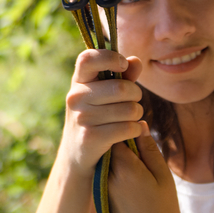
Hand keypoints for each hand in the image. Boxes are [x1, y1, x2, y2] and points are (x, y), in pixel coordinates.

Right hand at [60, 49, 145, 179]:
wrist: (78, 155)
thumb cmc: (97, 118)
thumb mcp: (105, 95)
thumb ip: (123, 77)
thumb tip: (135, 60)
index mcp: (78, 81)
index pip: (88, 58)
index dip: (110, 57)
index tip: (123, 66)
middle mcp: (76, 97)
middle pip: (122, 88)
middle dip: (136, 95)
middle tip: (134, 102)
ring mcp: (81, 117)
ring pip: (129, 109)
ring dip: (138, 115)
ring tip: (131, 118)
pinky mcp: (90, 137)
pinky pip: (128, 128)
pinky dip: (137, 129)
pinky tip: (132, 131)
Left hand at [107, 127, 186, 212]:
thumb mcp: (164, 178)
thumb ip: (150, 150)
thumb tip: (139, 124)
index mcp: (124, 168)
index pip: (117, 133)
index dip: (126, 125)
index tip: (135, 122)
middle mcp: (107, 176)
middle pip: (107, 144)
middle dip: (118, 137)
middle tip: (134, 139)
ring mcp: (100, 187)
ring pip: (104, 158)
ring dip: (115, 153)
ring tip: (134, 159)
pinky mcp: (99, 196)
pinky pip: (104, 172)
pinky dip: (114, 168)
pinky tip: (129, 176)